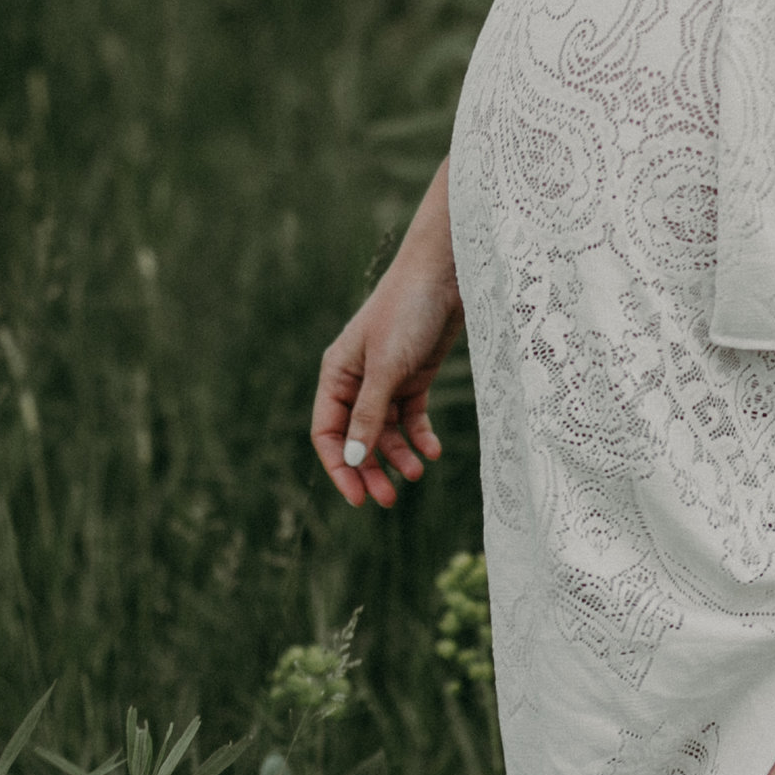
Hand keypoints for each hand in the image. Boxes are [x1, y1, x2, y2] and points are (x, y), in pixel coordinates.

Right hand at [311, 164, 462, 511]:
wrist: (446, 274)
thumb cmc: (408, 312)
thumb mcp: (387, 368)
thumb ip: (369, 416)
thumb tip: (351, 460)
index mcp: (337, 375)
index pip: (327, 433)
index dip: (339, 468)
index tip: (357, 500)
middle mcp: (357, 381)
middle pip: (356, 438)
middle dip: (370, 470)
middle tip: (390, 500)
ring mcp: (387, 380)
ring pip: (386, 433)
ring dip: (399, 456)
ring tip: (418, 473)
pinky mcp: (415, 377)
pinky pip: (412, 418)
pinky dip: (421, 437)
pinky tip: (434, 452)